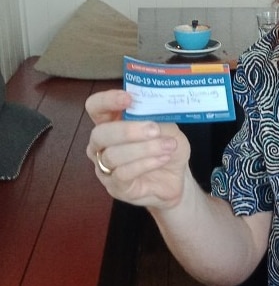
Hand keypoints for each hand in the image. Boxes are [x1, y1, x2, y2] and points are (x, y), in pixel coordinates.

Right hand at [85, 89, 190, 208]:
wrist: (177, 179)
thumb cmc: (167, 148)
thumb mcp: (168, 127)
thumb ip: (156, 116)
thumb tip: (152, 108)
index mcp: (110, 123)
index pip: (95, 107)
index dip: (107, 100)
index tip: (128, 98)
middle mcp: (101, 145)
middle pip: (99, 133)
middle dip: (127, 130)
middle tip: (154, 129)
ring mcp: (105, 168)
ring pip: (113, 155)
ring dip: (144, 149)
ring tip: (168, 146)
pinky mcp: (115, 187)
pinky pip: (123, 174)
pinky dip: (146, 164)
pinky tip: (162, 158)